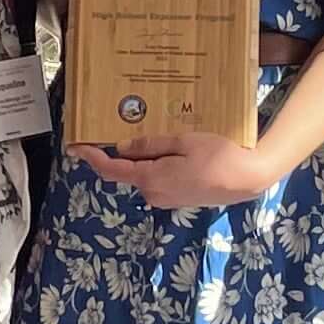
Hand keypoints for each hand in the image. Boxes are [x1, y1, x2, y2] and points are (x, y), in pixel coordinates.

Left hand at [72, 126, 275, 211]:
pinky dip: (156, 164)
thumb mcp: (183, 142)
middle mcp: (153, 193)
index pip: (112, 170)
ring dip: (145, 157)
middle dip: (123, 151)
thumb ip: (150, 145)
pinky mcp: (176, 198)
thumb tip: (122, 147)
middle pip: (128, 170)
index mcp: (151, 179)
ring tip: (162, 136)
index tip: (75, 146)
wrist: (247, 179)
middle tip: (125, 125)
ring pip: (144, 174)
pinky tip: (173, 150)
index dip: (91, 158)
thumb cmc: (219, 156)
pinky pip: (157, 178)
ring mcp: (165, 199)